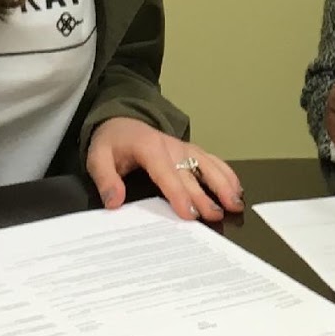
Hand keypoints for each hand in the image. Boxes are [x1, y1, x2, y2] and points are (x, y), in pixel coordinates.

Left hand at [85, 120, 243, 221]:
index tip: (189, 213)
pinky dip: (227, 174)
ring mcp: (184, 147)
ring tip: (235, 203)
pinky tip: (237, 189)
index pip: (165, 172)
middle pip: (190, 173)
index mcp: (148, 147)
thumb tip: (114, 202)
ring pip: (207, 164)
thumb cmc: (112, 142)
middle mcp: (171, 146)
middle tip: (215, 215)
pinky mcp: (191, 150)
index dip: (178, 193)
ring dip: (223, 183)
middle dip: (204, 195)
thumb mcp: (97, 158)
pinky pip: (212, 160)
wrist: (121, 120)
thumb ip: (105, 179)